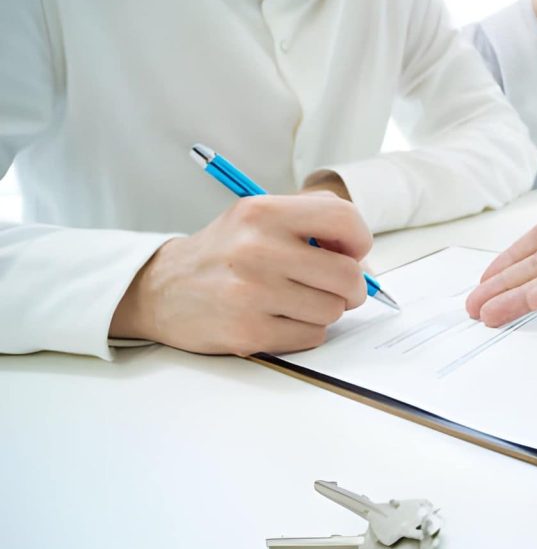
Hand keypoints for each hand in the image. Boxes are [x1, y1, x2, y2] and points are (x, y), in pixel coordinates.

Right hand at [110, 192, 371, 354]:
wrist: (161, 288)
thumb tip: (362, 255)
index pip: (344, 219)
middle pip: (347, 275)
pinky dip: (305, 331)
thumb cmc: (224, 252)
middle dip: (351, 287)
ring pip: (333, 310)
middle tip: (337, 287)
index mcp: (263, 212)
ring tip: (296, 301)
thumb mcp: (258, 216)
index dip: (360, 240)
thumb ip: (311, 221)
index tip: (352, 252)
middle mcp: (257, 249)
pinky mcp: (249, 333)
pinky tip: (280, 319)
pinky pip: (312, 336)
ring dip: (324, 310)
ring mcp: (252, 294)